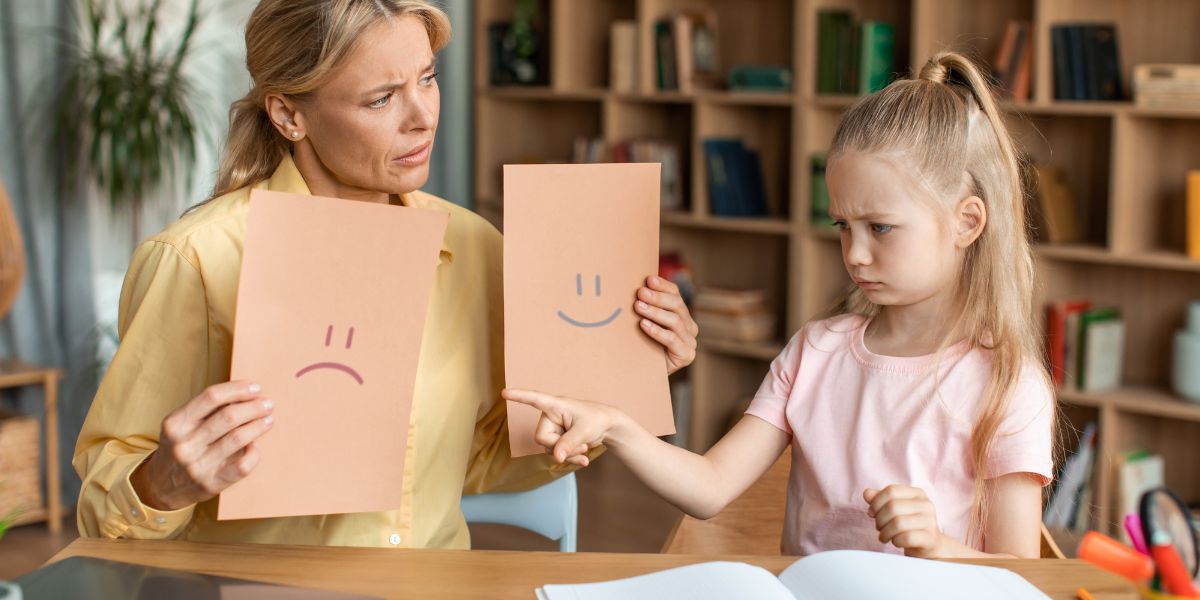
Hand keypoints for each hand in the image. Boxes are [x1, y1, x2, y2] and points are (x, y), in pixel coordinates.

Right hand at [130, 381, 273, 510]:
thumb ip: (205, 410)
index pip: (211, 397)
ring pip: (238, 438)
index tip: (255, 387)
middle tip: (268, 404)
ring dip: (259, 425)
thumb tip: (244, 393)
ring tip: (268, 419)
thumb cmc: (179, 447)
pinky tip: (255, 445)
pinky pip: (242, 466)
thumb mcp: (180, 426)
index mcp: (175, 424)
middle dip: (254, 407)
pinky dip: (254, 453)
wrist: (160, 487)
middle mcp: (184, 444)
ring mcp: (197, 466)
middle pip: (229, 416)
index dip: (237, 389)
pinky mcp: (211, 484)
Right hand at [502, 388, 624, 465]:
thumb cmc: (596, 419)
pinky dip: (569, 458)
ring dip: (568, 454)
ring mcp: (552, 430)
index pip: (534, 399)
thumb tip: (556, 458)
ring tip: (584, 448)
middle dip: (560, 446)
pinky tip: (583, 460)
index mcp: (555, 405)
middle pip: (542, 438)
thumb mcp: (585, 431)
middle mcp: (550, 417)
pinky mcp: (556, 440)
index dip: (519, 396)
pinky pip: (555, 455)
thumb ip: (569, 444)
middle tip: (580, 444)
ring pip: (549, 449)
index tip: (504, 392)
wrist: (607, 427)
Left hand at [635, 276, 697, 374]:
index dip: (663, 286)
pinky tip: (644, 325)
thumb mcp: (645, 322)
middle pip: (677, 306)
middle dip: (657, 297)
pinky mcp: (686, 355)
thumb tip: (634, 285)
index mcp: (682, 314)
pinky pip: (672, 340)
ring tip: (638, 307)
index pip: (676, 294)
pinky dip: (657, 331)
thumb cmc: (642, 345)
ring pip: (674, 321)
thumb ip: (645, 306)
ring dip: (655, 312)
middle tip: (640, 293)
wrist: (643, 374)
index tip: (648, 279)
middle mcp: (690, 327)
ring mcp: (690, 341)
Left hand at [864, 485, 946, 557]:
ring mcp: (930, 521)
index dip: (876, 502)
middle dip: (880, 520)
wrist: (929, 545)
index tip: (871, 513)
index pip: (891, 491)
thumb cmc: (908, 525)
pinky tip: (896, 542)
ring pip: (898, 523)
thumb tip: (867, 493)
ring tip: (884, 537)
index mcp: (917, 493)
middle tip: (879, 528)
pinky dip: (896, 541)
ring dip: (885, 532)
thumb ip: (880, 500)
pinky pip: (906, 538)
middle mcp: (926, 505)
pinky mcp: (930, 538)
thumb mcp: (894, 510)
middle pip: (893, 507)